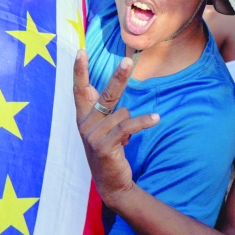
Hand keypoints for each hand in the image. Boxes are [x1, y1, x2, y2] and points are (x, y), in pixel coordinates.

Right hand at [73, 50, 158, 208]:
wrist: (110, 183)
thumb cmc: (109, 150)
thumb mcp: (104, 130)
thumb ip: (105, 112)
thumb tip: (113, 99)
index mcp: (83, 117)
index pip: (80, 89)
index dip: (79, 70)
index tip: (80, 51)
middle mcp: (85, 124)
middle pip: (106, 95)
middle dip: (118, 77)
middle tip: (129, 60)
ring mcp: (92, 135)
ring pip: (123, 113)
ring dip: (131, 124)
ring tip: (126, 138)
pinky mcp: (103, 145)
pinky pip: (128, 126)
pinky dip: (143, 121)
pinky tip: (155, 118)